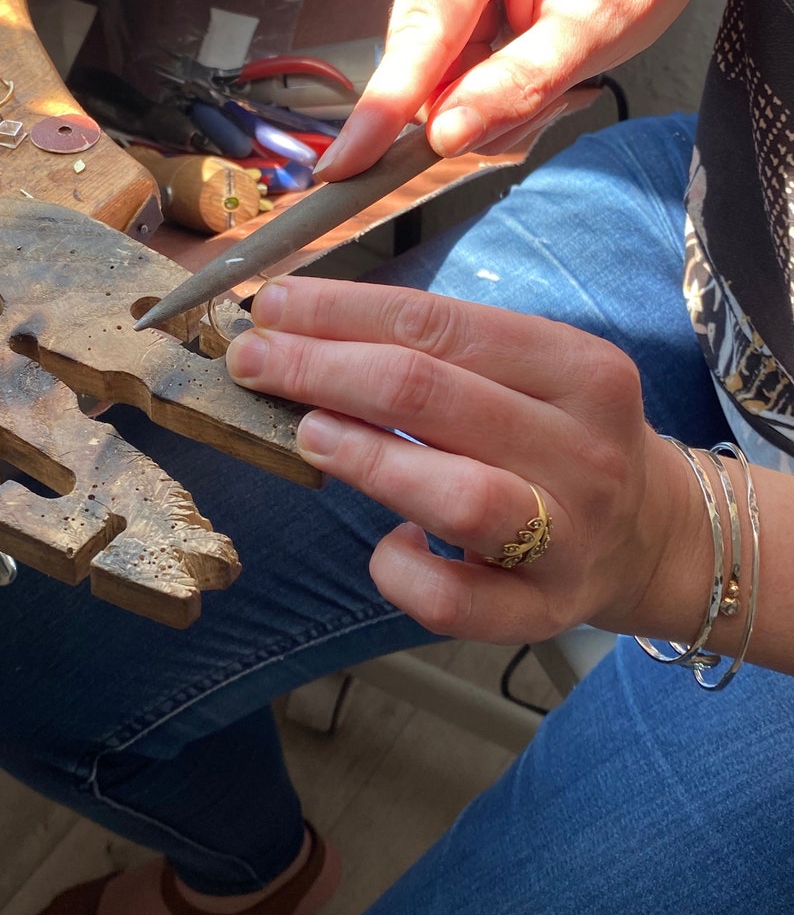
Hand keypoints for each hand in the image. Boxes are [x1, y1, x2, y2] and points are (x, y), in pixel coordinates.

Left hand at [226, 277, 702, 644]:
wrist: (653, 535)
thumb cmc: (567, 438)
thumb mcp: (535, 376)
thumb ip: (446, 354)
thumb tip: (311, 329)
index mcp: (582, 370)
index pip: (442, 323)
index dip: (343, 310)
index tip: (276, 304)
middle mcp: (585, 450)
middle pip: (432, 395)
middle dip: (323, 369)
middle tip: (256, 361)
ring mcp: (569, 538)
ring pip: (457, 496)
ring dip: (366, 458)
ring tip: (307, 433)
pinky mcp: (544, 610)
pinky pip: (456, 601)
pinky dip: (401, 570)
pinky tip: (386, 544)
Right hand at [314, 0, 717, 179]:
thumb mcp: (598, 31)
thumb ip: (520, 83)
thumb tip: (446, 136)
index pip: (422, 28)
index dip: (387, 102)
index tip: (351, 162)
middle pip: (422, 66)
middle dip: (475, 107)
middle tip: (555, 97)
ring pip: (430, 84)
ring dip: (485, 108)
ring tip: (549, 81)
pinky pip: (439, 81)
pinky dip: (482, 99)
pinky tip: (524, 76)